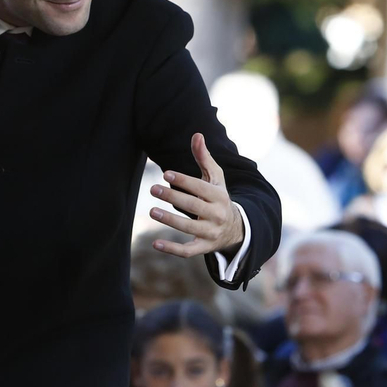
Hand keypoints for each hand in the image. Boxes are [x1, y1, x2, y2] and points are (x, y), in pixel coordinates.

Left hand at [149, 133, 244, 259]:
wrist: (235, 228)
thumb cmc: (218, 197)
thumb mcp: (215, 178)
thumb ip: (204, 158)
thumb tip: (196, 135)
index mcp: (220, 196)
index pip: (201, 188)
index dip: (183, 181)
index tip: (166, 174)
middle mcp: (217, 215)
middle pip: (194, 207)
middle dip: (173, 197)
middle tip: (153, 188)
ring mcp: (211, 233)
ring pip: (189, 228)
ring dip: (170, 220)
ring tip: (152, 211)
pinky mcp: (204, 248)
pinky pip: (187, 251)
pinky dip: (172, 249)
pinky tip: (155, 243)